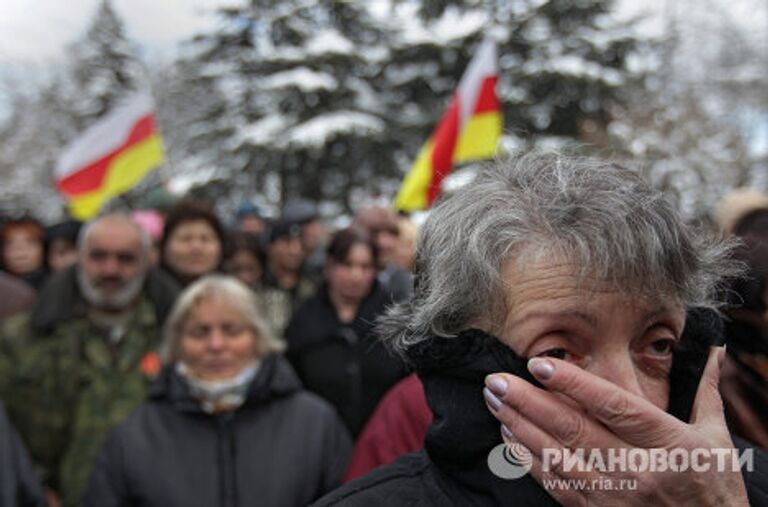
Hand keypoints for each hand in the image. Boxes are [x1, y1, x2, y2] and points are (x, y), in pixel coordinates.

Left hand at [483, 346, 748, 505]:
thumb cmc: (713, 486)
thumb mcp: (716, 439)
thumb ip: (705, 392)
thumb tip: (715, 350)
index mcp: (667, 443)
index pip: (614, 408)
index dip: (574, 385)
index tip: (539, 364)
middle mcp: (637, 470)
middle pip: (574, 430)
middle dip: (529, 403)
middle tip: (495, 380)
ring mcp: (614, 496)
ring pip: (557, 457)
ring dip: (520, 427)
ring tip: (494, 401)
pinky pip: (555, 485)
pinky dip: (527, 460)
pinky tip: (508, 437)